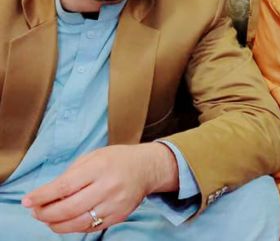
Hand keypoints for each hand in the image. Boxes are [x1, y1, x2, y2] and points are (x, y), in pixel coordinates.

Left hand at [22, 143, 177, 233]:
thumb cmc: (118, 159)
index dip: (43, 196)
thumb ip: (72, 173)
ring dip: (57, 225)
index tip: (28, 201)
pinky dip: (74, 227)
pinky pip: (91, 227)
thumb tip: (48, 193)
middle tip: (36, 212)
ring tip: (48, 220)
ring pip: (79, 222)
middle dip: (46, 213)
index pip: (65, 185)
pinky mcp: (119, 216)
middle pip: (70, 208)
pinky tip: (67, 222)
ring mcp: (115, 204)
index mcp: (100, 167)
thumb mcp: (94, 156)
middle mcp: (108, 186)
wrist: (147, 168)